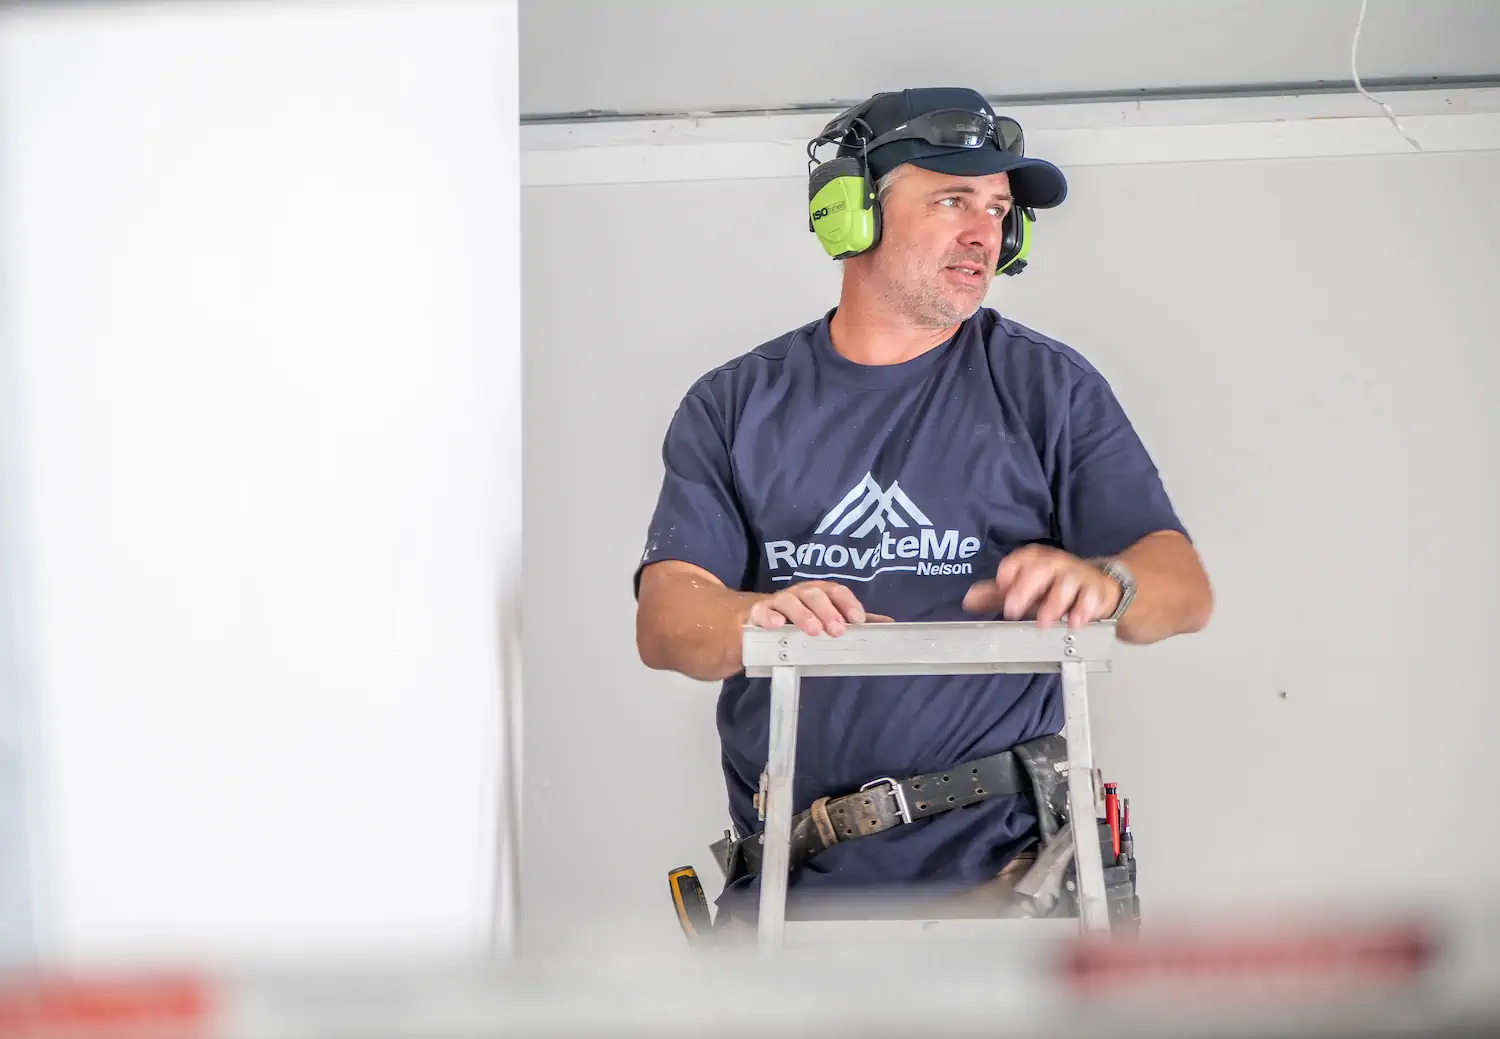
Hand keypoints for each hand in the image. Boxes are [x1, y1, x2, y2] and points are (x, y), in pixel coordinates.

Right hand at [747, 581, 893, 636]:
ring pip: (789, 600)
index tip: (858, 621)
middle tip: (837, 630)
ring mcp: (777, 602)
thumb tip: (887, 624)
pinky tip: (776, 625)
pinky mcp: (756, 613)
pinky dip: (768, 616)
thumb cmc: (798, 618)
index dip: (848, 604)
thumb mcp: (826, 618)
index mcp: (819, 593)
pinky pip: (761, 611)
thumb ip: (852, 620)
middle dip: (828, 611)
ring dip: (803, 614)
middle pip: (814, 594)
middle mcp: (799, 594)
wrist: (758, 619)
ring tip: (813, 630)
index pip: (836, 591)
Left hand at [961, 545, 1119, 629]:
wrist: (1095, 588)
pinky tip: (1075, 622)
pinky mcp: (1094, 590)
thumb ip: (996, 595)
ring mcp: (1076, 575)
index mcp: (1034, 559)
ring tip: (1043, 622)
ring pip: (1066, 583)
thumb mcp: (1023, 589)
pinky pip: (1090, 596)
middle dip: (1025, 589)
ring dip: (1053, 603)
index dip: (1009, 572)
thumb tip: (968, 600)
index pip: (1019, 560)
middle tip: (1012, 610)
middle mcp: (1054, 563)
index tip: (1001, 587)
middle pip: (1040, 569)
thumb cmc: (1051, 588)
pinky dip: (1083, 610)